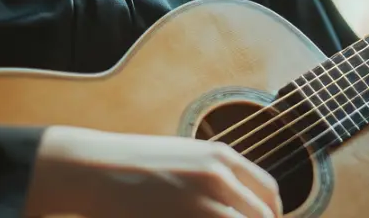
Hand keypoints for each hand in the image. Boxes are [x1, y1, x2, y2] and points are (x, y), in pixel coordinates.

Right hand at [25, 126, 282, 217]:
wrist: (95, 169)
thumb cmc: (137, 164)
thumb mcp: (187, 157)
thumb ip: (218, 175)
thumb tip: (241, 201)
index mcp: (222, 157)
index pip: (269, 193)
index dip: (272, 215)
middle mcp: (217, 178)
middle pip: (261, 217)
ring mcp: (199, 204)